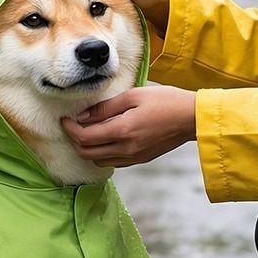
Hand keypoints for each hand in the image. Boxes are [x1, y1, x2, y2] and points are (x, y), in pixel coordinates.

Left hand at [61, 86, 195, 167]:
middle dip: (75, 140)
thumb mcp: (133, 96)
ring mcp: (133, 157)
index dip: (70, 129)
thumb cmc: (166, 101)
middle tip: (73, 125)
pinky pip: (113, 161)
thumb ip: (106, 107)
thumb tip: (83, 116)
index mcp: (123, 131)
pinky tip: (105, 139)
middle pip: (87, 153)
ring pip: (98, 160)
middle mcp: (126, 149)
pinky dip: (102, 153)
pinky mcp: (140, 159)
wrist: (193, 118)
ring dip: (88, 148)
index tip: (65, 119)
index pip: (84, 137)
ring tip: (88, 131)